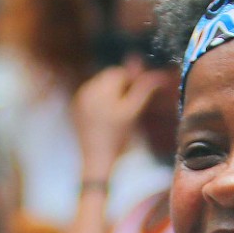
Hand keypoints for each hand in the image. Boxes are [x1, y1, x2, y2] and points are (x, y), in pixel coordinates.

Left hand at [72, 65, 166, 182]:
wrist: (97, 159)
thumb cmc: (118, 138)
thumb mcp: (133, 113)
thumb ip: (143, 89)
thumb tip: (157, 74)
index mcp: (101, 89)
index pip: (120, 72)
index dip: (132, 80)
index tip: (140, 94)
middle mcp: (88, 89)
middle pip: (109, 76)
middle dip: (121, 84)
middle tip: (130, 102)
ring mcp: (80, 97)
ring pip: (100, 83)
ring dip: (111, 89)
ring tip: (119, 108)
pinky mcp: (76, 107)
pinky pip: (91, 93)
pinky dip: (101, 97)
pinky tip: (107, 112)